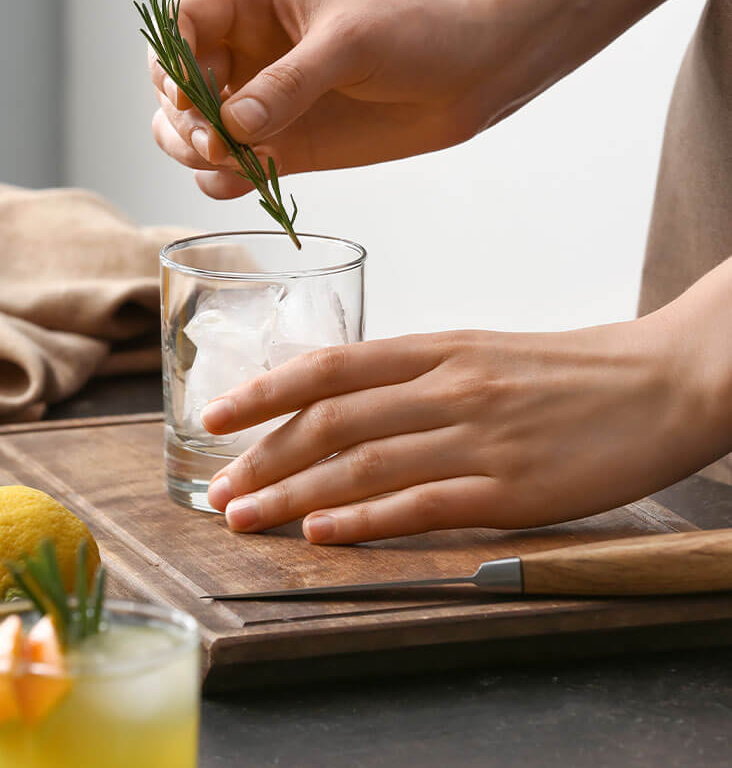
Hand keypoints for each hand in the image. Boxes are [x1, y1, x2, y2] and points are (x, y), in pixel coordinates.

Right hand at [149, 0, 499, 199]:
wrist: (468, 73)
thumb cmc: (414, 31)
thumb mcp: (350, 44)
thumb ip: (289, 83)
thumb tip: (231, 125)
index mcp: (251, 6)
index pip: (179, 26)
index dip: (173, 64)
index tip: (191, 97)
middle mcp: (245, 56)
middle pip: (173, 90)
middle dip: (181, 120)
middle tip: (215, 144)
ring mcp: (261, 106)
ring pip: (190, 135)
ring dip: (195, 155)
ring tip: (235, 163)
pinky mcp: (282, 149)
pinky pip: (229, 172)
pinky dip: (227, 183)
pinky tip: (257, 179)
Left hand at [201, 311, 726, 543]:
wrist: (664, 381)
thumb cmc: (569, 372)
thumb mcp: (484, 353)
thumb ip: (418, 375)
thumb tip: (349, 401)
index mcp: (438, 349)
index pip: (329, 366)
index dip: (265, 391)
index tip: (216, 416)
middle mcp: (447, 387)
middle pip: (330, 420)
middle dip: (263, 456)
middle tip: (218, 488)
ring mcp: (477, 437)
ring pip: (361, 465)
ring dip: (293, 495)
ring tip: (245, 517)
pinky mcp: (511, 487)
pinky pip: (420, 504)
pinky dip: (363, 518)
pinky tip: (322, 532)